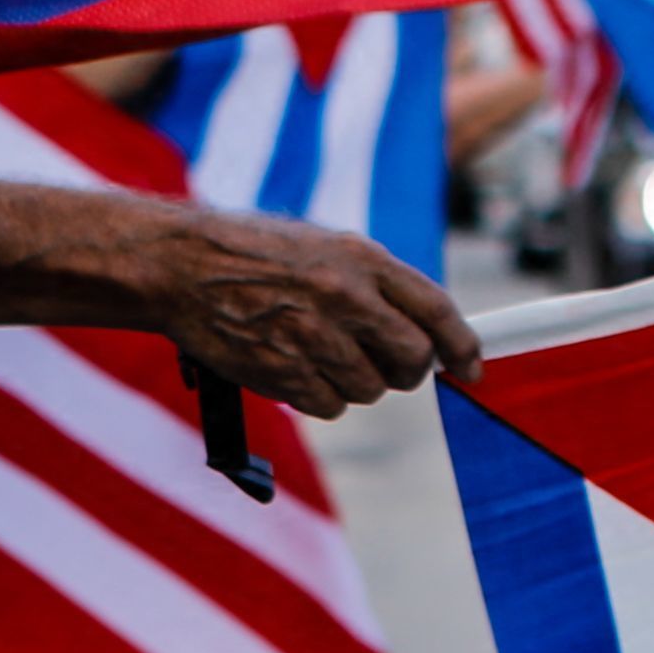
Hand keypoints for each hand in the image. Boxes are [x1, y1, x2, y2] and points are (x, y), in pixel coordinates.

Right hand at [148, 208, 471, 415]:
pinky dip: (318, 396)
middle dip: (405, 371)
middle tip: (384, 365)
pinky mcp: (282, 371)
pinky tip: (292, 365)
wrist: (182, 265)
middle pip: (412, 359)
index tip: (471, 367)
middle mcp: (344, 296)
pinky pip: (329, 405)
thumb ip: (376, 284)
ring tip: (315, 350)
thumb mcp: (324, 247)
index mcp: (361, 258)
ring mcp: (313, 336)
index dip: (462, 344)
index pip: (436, 308)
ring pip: (369, 388)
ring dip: (353, 382)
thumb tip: (427, 332)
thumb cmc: (255, 254)